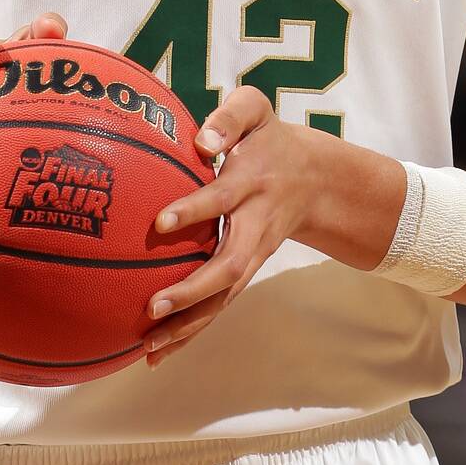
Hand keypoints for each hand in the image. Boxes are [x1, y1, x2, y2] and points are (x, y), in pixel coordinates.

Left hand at [142, 87, 317, 366]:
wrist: (316, 180)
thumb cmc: (269, 138)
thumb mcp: (256, 110)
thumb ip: (230, 116)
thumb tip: (200, 138)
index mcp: (252, 184)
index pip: (221, 198)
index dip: (193, 210)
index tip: (160, 222)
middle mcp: (255, 226)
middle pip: (229, 266)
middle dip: (193, 291)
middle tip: (153, 307)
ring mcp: (253, 255)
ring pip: (224, 298)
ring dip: (189, 325)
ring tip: (149, 347)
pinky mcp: (245, 272)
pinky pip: (218, 307)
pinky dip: (190, 333)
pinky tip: (155, 354)